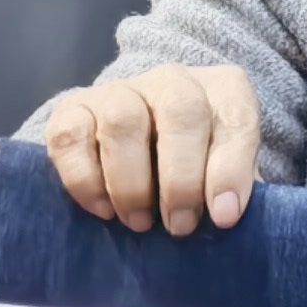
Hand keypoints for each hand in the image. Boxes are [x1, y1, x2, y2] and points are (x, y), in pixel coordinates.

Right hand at [44, 60, 264, 235]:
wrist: (139, 149)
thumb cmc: (195, 170)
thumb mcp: (226, 175)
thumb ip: (236, 190)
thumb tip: (230, 219)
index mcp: (222, 89)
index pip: (235, 117)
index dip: (230, 169)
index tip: (224, 216)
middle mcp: (172, 81)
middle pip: (181, 112)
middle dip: (181, 179)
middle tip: (179, 226)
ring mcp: (119, 90)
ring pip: (123, 120)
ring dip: (131, 182)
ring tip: (138, 223)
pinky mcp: (72, 108)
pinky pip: (71, 136)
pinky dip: (85, 179)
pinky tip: (102, 210)